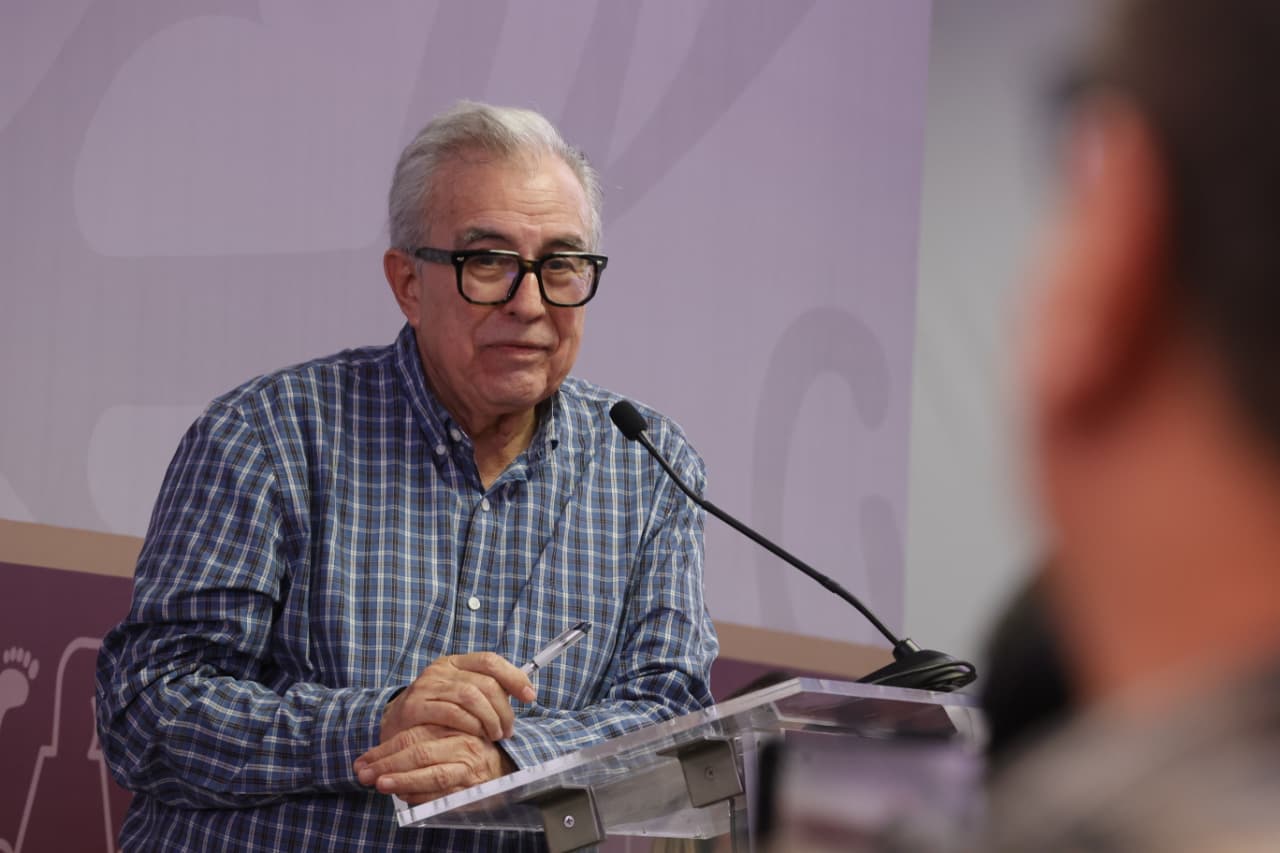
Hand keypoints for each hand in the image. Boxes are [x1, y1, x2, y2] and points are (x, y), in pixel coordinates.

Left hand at [355, 725, 516, 804]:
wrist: (504, 765)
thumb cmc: (465, 749)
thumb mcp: (446, 735)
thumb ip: (419, 740)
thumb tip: (373, 759)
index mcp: (453, 727)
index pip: (413, 736)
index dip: (384, 750)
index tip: (362, 761)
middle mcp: (462, 746)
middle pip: (420, 753)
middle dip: (387, 765)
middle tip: (364, 774)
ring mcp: (468, 769)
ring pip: (433, 776)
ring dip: (403, 781)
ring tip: (380, 785)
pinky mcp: (472, 790)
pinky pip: (443, 796)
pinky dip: (421, 797)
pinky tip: (403, 796)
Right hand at [377, 652, 534, 744]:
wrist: (395, 725)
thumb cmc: (436, 712)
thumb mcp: (461, 695)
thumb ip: (488, 690)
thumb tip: (526, 691)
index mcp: (455, 662)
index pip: (490, 660)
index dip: (514, 677)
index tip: (530, 696)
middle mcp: (441, 670)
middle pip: (484, 682)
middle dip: (503, 708)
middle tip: (508, 729)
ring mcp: (427, 686)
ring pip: (471, 696)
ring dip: (490, 718)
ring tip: (495, 735)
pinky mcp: (416, 706)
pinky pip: (452, 713)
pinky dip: (471, 725)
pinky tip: (476, 735)